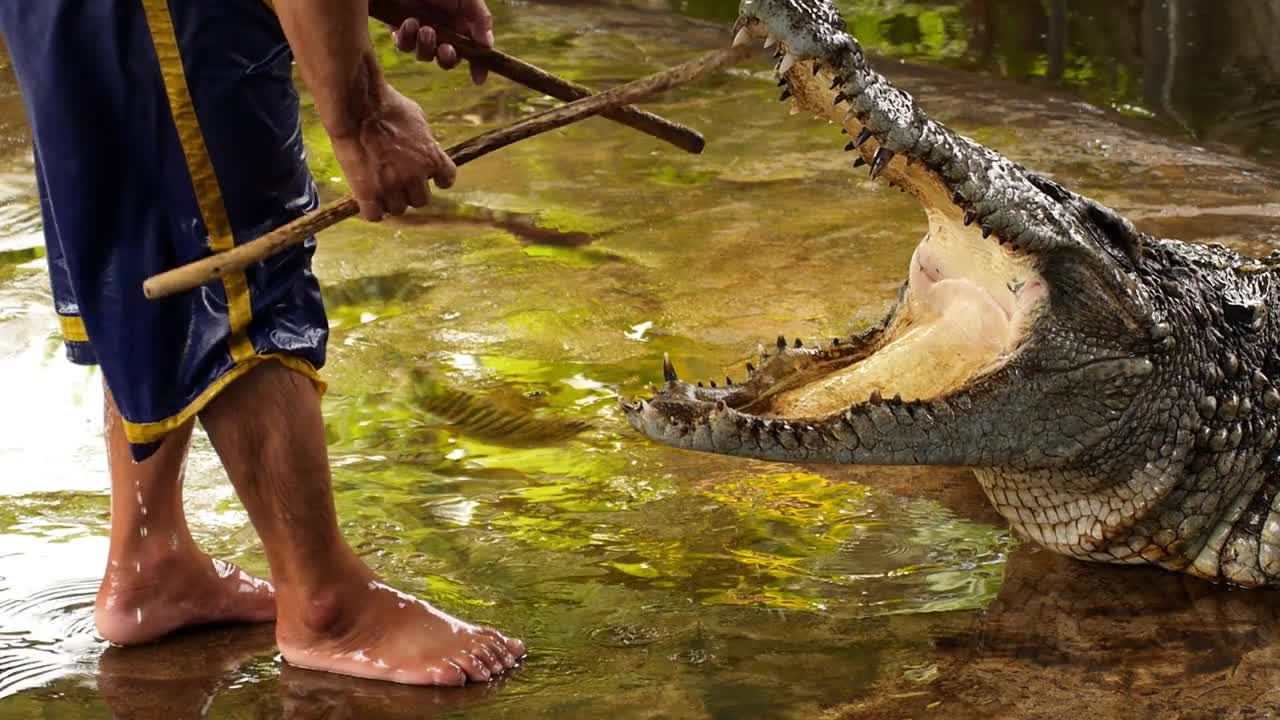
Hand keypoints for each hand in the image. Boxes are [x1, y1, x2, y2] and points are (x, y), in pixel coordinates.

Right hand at [329, 85, 455, 221]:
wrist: (358, 106)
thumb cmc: (385, 104)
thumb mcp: (417, 118)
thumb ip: (423, 138)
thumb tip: (423, 144)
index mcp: (432, 158)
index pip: (447, 179)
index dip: (437, 179)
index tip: (431, 178)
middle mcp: (416, 176)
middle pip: (421, 200)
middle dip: (410, 192)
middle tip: (396, 180)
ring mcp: (392, 185)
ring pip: (398, 209)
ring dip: (390, 200)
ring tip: (378, 187)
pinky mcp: (368, 192)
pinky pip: (374, 215)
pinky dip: (372, 211)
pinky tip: (366, 201)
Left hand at [392, 0, 494, 84]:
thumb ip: (480, 20)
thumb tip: (488, 47)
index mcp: (462, 22)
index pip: (473, 50)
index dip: (477, 66)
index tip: (479, 78)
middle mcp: (443, 28)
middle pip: (448, 59)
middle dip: (448, 59)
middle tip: (446, 49)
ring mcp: (421, 29)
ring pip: (425, 55)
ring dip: (427, 47)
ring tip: (425, 29)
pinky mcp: (399, 27)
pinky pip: (404, 45)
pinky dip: (407, 38)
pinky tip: (409, 22)